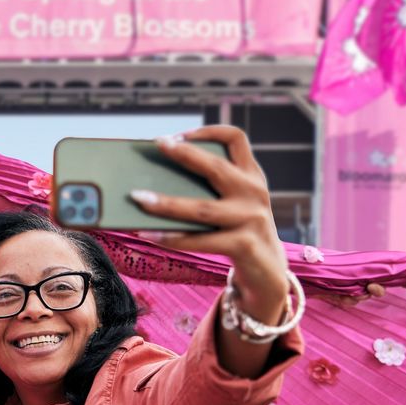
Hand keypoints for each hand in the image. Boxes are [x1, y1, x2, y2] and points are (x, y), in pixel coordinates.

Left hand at [130, 126, 288, 316]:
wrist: (268, 273)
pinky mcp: (245, 246)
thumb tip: (154, 183)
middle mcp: (255, 193)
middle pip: (217, 167)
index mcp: (251, 176)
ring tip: (137, 197)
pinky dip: (171, 238)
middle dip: (184, 154)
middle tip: (158, 144)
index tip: (178, 136)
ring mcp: (252, 219)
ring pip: (202, 209)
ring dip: (165, 203)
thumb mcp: (233, 205)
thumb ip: (209, 191)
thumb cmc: (238, 232)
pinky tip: (149, 235)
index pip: (236, 139)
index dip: (208, 131)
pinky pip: (199, 241)